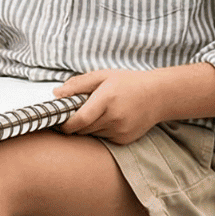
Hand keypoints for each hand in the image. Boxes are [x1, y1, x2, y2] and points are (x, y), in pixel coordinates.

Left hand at [54, 68, 168, 144]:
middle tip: (77, 112)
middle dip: (76, 123)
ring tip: (97, 112)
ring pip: (92, 134)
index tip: (59, 121)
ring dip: (88, 127)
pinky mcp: (125, 139)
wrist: (158, 95)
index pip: (80, 119)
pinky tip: (110, 119)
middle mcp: (114, 117)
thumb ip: (78, 84)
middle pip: (83, 128)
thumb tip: (56, 94)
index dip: (66, 124)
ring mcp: (121, 130)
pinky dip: (101, 131)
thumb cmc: (128, 83)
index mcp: (107, 99)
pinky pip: (104, 138)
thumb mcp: (103, 76)